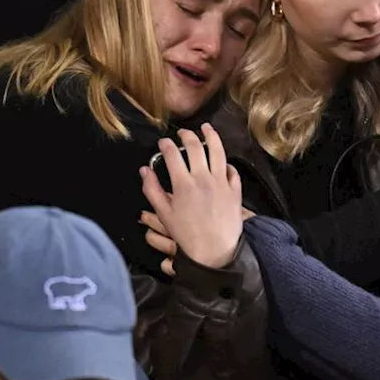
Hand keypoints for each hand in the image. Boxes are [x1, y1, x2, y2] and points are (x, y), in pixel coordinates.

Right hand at [139, 123, 243, 270]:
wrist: (214, 251)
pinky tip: (222, 159)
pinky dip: (226, 162)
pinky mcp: (235, 189)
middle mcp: (204, 178)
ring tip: (206, 128)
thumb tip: (144, 170)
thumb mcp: (164, 214)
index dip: (166, 145)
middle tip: (182, 133)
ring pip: (218, 151)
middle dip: (187, 135)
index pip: (173, 155)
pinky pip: (232, 170)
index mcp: (183, 184)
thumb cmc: (187, 235)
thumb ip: (152, 190)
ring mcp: (222, 182)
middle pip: (195, 147)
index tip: (163, 142)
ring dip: (211, 136)